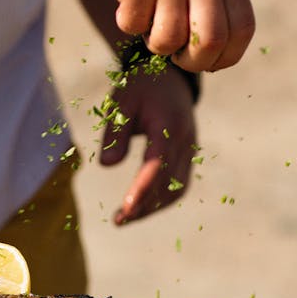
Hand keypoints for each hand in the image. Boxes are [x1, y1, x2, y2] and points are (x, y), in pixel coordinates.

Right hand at [78, 0, 254, 72]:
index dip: (227, 56)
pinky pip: (133, 26)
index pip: (242, 28)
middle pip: (210, 43)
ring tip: (148, 22)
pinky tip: (125, 0)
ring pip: (168, 41)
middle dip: (193, 62)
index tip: (210, 60)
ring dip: (155, 43)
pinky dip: (126, 22)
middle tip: (177, 55)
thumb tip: (210, 42)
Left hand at [99, 63, 196, 224]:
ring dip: (152, 207)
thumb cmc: (140, 87)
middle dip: (144, 204)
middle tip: (118, 220)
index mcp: (168, 124)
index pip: (157, 162)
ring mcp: (189, 149)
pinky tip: (141, 208)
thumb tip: (107, 166)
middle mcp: (184, 140)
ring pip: (176, 188)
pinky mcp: (188, 156)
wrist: (170, 77)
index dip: (142, 187)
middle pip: (168, 182)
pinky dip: (161, 200)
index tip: (126, 208)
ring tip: (124, 218)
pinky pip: (179, 185)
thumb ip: (115, 133)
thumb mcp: (121, 102)